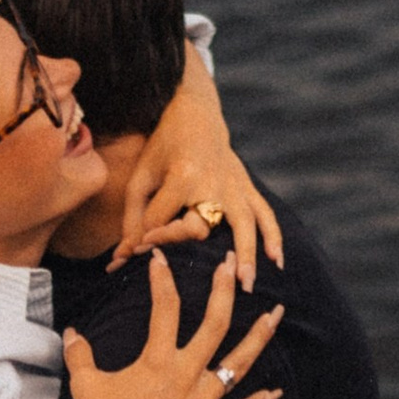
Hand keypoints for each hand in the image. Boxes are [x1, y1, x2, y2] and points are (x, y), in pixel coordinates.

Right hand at [63, 254, 283, 398]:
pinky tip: (276, 393)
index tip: (161, 257)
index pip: (163, 309)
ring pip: (237, 365)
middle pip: (214, 325)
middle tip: (231, 265)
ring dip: (258, 338)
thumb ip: (80, 356)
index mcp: (157, 361)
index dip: (162, 279)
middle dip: (224, 291)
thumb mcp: (85, 387)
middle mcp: (186, 375)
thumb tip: (69, 332)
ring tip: (275, 315)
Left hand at [114, 61, 284, 288]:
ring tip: (246, 285)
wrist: (196, 113)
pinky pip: (264, 213)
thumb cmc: (163, 147)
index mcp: (183, 177)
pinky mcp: (246, 187)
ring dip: (245, 255)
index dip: (144, 237)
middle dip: (178, 241)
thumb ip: (132, 218)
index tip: (132, 249)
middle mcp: (212, 183)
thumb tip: (122, 259)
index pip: (161, 220)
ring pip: (243, 226)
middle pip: (199, 227)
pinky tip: (277, 261)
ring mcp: (234, 186)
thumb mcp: (142, 176)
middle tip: (163, 262)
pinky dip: (273, 236)